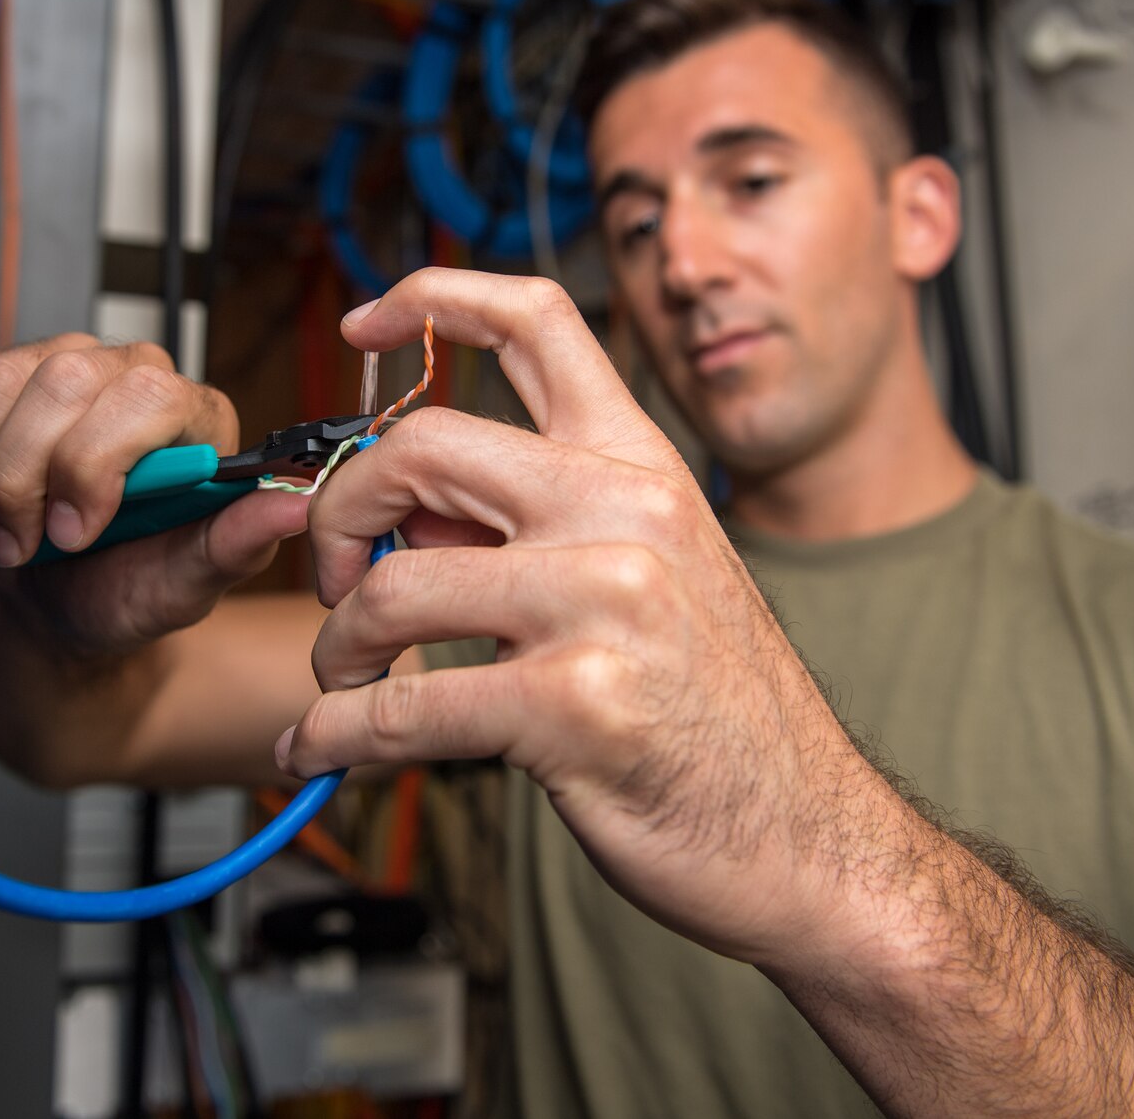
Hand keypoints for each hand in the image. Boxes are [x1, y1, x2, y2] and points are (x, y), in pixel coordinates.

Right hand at [0, 334, 307, 656]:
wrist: (57, 605)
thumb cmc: (129, 589)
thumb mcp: (185, 586)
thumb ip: (233, 546)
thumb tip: (294, 506)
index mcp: (187, 412)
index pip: (143, 394)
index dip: (92, 463)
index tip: (72, 534)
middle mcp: (117, 372)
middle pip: (53, 382)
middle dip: (18, 481)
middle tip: (16, 551)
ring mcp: (41, 368)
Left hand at [278, 269, 890, 966]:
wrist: (809, 835)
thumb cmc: (718, 713)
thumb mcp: (649, 576)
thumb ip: (533, 523)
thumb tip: (405, 512)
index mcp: (641, 465)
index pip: (538, 319)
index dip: (431, 298)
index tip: (362, 326)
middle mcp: (625, 512)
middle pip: (420, 448)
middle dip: (340, 516)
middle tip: (337, 582)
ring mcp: (604, 605)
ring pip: (395, 587)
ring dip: (337, 646)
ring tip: (345, 684)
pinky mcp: (575, 707)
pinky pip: (400, 709)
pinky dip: (336, 736)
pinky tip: (324, 751)